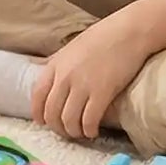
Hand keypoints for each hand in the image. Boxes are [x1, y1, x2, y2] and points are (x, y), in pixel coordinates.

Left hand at [31, 3, 157, 139]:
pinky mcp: (102, 92)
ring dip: (73, 131)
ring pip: (68, 120)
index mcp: (55, 65)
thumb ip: (55, 61)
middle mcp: (65, 76)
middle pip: (51, 112)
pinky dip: (89, 130)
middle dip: (57, 127)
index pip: (37, 95)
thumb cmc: (102, 37)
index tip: (43, 123)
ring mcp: (83, 85)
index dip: (38, 113)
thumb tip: (37, 67)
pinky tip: (93, 131)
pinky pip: (89, 120)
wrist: (128, 31)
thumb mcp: (70, 47)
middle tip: (66, 131)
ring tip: (80, 132)